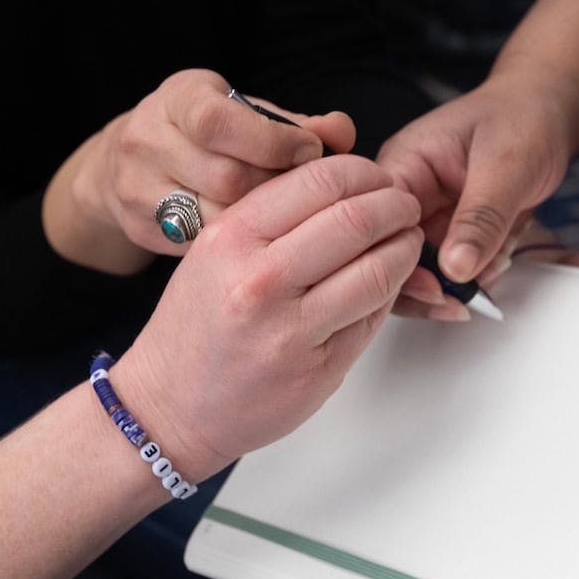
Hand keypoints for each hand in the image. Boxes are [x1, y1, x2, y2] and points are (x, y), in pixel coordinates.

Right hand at [43, 68, 355, 273]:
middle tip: (305, 193)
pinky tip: (263, 239)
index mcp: (178, 100)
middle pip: (224, 178)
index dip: (273, 141)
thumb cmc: (210, 134)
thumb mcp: (246, 113)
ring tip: (287, 216)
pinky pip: (203, 245)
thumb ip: (297, 123)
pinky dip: (241, 244)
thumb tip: (342, 132)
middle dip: (275, 187)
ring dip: (264, 222)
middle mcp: (147, 141)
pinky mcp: (143, 229)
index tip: (309, 151)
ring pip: (216, 218)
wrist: (129, 163)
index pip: (219, 123)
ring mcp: (137, 189)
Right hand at [107, 154, 422, 479]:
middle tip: (404, 205)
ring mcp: (291, 329)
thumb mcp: (216, 251)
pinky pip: (374, 315)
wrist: (170, 406)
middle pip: (357, 220)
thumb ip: (274, 216)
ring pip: (378, 269)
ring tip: (407, 239)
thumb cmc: (197, 327)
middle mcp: (260, 280)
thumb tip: (348, 183)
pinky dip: (394, 289)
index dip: (365, 172)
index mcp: (231, 238)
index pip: (319, 181)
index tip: (378, 177)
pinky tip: (391, 279)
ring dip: (405, 247)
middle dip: (396, 205)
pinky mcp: (319, 368)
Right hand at [377, 72, 574, 317]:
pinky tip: (501, 255)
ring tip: (497, 260)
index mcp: (402, 165)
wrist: (549, 112)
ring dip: (461, 280)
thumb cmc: (523, 117)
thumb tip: (456, 269)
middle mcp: (407, 195)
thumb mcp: (507, 165)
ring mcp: (428, 216)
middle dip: (433, 282)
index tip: (438, 288)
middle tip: (469, 293)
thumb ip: (482, 218)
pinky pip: (453, 269)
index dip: (399, 264)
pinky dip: (479, 273)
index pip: (374, 225)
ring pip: (422, 272)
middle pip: (391, 258)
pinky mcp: (451, 232)